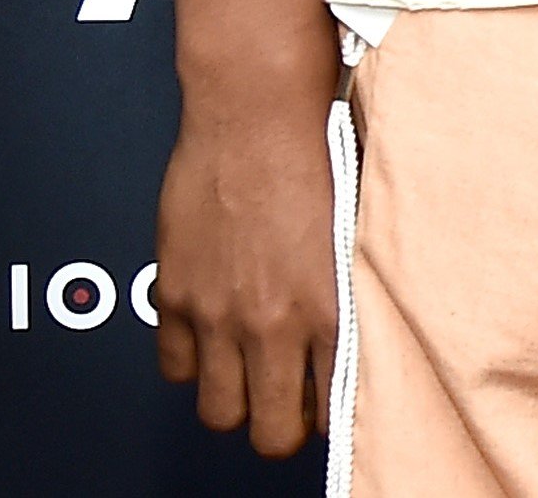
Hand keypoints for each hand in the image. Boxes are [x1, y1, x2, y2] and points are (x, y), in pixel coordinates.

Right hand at [152, 32, 340, 456]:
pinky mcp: (175, 293)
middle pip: (272, 433)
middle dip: (284, 423)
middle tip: (290, 395)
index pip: (333, 412)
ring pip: (220, 413)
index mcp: (328, 305)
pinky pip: (174, 367)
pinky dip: (191, 361)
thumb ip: (352, 288)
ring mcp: (218, 312)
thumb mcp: (358, 226)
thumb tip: (363, 327)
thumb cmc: (319, 144)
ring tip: (251, 370)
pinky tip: (212, 335)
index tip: (332, 394)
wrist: (256, 104)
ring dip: (236, 398)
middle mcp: (271, 320)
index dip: (333, 412)